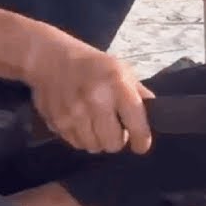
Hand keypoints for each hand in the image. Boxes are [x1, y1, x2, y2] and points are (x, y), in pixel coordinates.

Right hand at [22, 30, 154, 154]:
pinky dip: (82, 138)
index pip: (136, 124)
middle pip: (113, 144)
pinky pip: (76, 144)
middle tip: (114, 128)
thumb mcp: (122, 70)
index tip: (141, 145)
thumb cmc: (92, 65)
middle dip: (117, 139)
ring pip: (94, 147)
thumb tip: (154, 116)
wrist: (50, 58)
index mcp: (117, 85)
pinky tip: (81, 122)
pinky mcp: (57, 122)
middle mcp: (96, 100)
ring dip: (98, 140)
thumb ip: (139, 94)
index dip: (142, 140)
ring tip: (96, 124)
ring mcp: (74, 113)